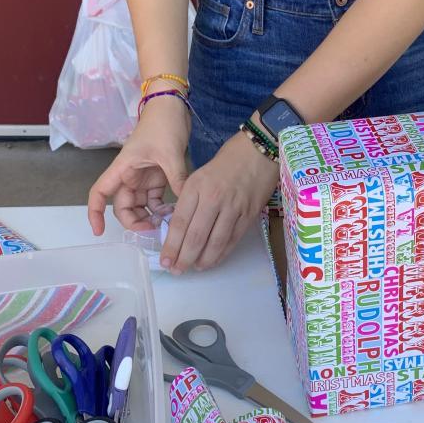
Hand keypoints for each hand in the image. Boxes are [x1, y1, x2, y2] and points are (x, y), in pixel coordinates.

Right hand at [88, 96, 189, 235]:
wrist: (172, 105)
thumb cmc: (163, 123)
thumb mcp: (170, 153)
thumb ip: (177, 179)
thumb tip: (184, 204)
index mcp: (123, 168)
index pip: (99, 193)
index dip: (95, 213)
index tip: (99, 231)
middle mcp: (129, 175)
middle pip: (122, 206)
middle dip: (134, 221)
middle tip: (154, 230)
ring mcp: (142, 176)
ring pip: (140, 205)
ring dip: (150, 216)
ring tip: (168, 223)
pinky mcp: (156, 175)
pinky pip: (154, 199)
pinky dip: (161, 208)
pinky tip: (174, 213)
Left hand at [160, 131, 278, 271]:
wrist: (259, 151)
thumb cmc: (226, 161)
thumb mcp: (199, 176)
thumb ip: (190, 200)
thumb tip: (180, 229)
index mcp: (196, 187)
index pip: (180, 222)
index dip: (171, 245)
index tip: (164, 260)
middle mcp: (214, 199)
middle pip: (196, 236)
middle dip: (184, 257)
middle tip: (176, 270)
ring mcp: (233, 208)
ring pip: (215, 242)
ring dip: (203, 260)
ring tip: (193, 268)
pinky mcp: (249, 215)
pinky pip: (232, 240)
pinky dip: (221, 254)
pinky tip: (212, 261)